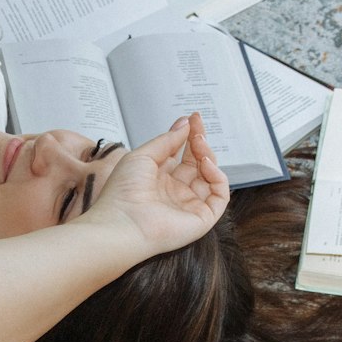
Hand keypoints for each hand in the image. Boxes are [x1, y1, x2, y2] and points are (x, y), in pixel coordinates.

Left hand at [83, 112, 229, 258]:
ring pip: (210, 177)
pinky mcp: (201, 219)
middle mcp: (174, 192)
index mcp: (158, 179)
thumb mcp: (142, 156)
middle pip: (197, 164)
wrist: (122, 223)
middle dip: (200, 143)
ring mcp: (189, 205)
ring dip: (208, 156)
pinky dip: (217, 177)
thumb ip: (166, 141)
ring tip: (199, 144)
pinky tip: (205, 163)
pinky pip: (220, 196)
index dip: (189, 136)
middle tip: (197, 129)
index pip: (181, 155)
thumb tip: (185, 123)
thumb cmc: (123, 192)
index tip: (194, 118)